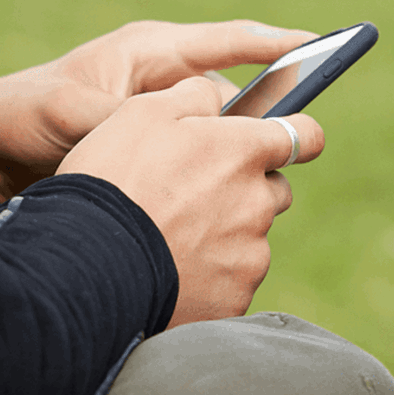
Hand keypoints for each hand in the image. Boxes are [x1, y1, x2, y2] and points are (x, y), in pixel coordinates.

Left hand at [0, 19, 317, 200]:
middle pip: (237, 95)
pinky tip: (230, 208)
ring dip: (242, 157)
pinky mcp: (156, 157)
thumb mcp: (70, 113)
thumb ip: (122, 121)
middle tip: (306, 138)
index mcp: (152, 52)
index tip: (320, 47)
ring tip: (268, 183)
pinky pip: (201, 165)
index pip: (228, 42)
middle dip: (272, 116)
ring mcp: (163, 121)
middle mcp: (166, 82)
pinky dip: (217, 182)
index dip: (277, 46)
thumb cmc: (23, 115)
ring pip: (223, 136)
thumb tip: (176, 139)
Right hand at [59, 75, 325, 325]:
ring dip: (225, 235)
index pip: (305, 135)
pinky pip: (232, 281)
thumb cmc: (112, 181)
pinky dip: (210, 277)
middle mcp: (258, 202)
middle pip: (274, 191)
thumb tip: (218, 97)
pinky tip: (171, 272)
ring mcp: (250, 255)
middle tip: (193, 195)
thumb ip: (194, 95)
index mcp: (244, 151)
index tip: (278, 142)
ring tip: (170, 237)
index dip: (295, 134)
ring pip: (251, 238)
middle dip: (246, 189)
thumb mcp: (142, 112)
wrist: (87, 267)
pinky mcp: (235, 299)